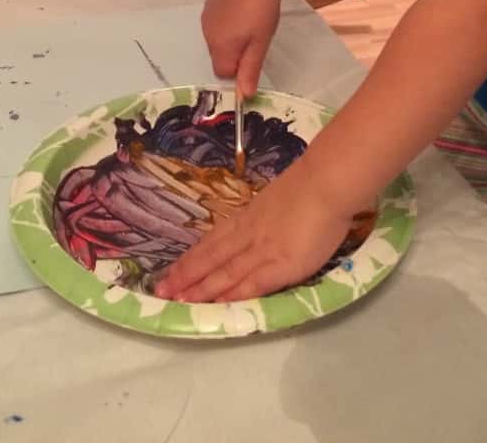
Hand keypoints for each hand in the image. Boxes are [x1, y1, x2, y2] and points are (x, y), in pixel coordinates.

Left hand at [154, 156, 350, 302]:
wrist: (326, 182)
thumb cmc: (310, 186)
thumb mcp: (276, 199)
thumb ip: (264, 216)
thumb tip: (256, 226)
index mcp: (248, 217)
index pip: (213, 241)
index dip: (191, 258)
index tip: (171, 271)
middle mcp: (249, 234)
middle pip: (211, 257)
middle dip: (185, 276)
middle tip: (160, 291)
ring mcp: (263, 250)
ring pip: (225, 272)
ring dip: (201, 288)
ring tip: (178, 301)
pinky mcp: (281, 265)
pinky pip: (252, 283)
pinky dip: (233, 295)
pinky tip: (217, 305)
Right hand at [202, 0, 281, 96]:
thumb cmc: (261, 10)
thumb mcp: (260, 43)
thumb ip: (250, 70)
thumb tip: (243, 97)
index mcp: (219, 47)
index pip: (223, 73)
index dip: (238, 69)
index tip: (253, 56)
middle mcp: (207, 35)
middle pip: (220, 57)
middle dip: (236, 54)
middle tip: (256, 38)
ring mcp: (206, 18)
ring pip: (218, 41)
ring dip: (232, 39)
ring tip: (250, 21)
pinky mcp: (209, 5)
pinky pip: (216, 25)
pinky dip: (227, 24)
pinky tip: (241, 9)